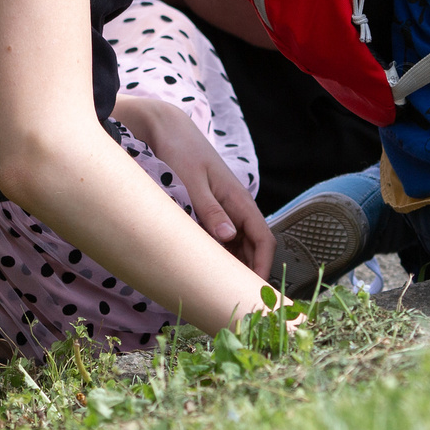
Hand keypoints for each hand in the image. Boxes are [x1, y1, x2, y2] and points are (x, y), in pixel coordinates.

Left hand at [115, 95, 276, 276]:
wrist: (165, 130)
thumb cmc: (181, 152)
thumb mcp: (193, 181)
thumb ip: (209, 209)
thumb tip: (228, 237)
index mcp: (239, 199)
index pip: (263, 238)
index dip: (262, 265)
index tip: (254, 289)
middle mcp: (235, 207)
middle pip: (253, 246)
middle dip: (249, 272)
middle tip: (236, 299)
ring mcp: (223, 209)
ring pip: (237, 244)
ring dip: (233, 265)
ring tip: (220, 290)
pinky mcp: (209, 210)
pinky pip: (220, 238)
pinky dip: (218, 255)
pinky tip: (205, 269)